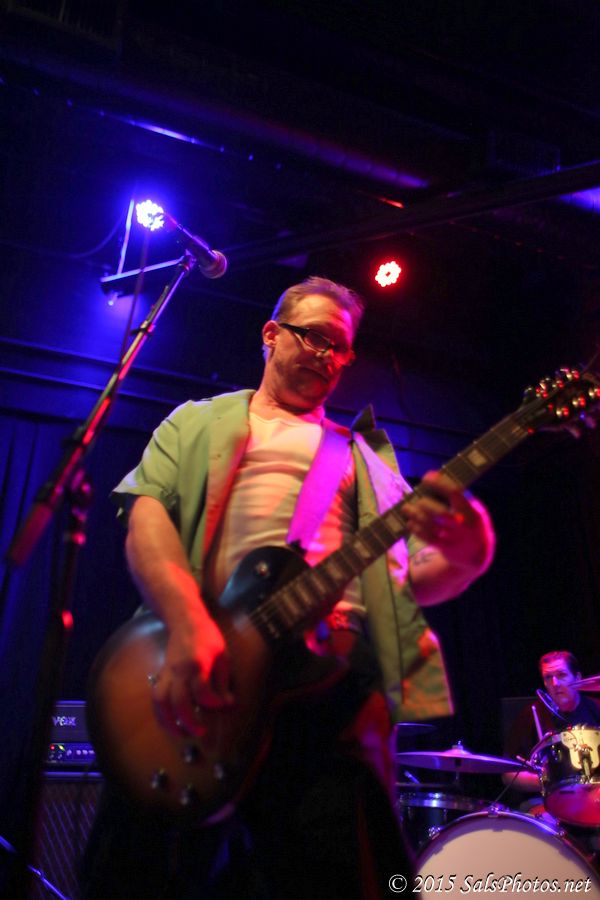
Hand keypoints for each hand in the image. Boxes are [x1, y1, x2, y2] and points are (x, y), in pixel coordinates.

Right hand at [153, 609, 232, 736]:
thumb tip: (228, 705)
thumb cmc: (207, 638)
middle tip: (200, 731)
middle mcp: (180, 670)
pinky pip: (156, 698)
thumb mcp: (222, 656)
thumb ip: (224, 681)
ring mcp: (167, 672)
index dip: (212, 702)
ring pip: (161, 701)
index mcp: (198, 663)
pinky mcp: (161, 675)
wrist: (185, 622)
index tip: (221, 704)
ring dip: (169, 722)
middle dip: (189, 721)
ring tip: (181, 733)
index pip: (202, 690)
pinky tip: (170, 723)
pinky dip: (160, 714)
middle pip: (178, 701)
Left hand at [403, 471, 493, 572]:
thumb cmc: (470, 523)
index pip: (455, 493)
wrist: (476, 553)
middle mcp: (463, 526)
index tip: (428, 477)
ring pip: (431, 526)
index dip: (439, 483)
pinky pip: (427, 537)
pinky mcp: (443, 548)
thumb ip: (457, 497)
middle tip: (417, 499)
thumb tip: (433, 479)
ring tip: (407, 508)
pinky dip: (416, 529)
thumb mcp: (472, 509)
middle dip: (425, 504)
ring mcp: (453, 539)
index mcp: (472, 512)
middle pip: (441, 513)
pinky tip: (411, 522)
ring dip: (415, 515)